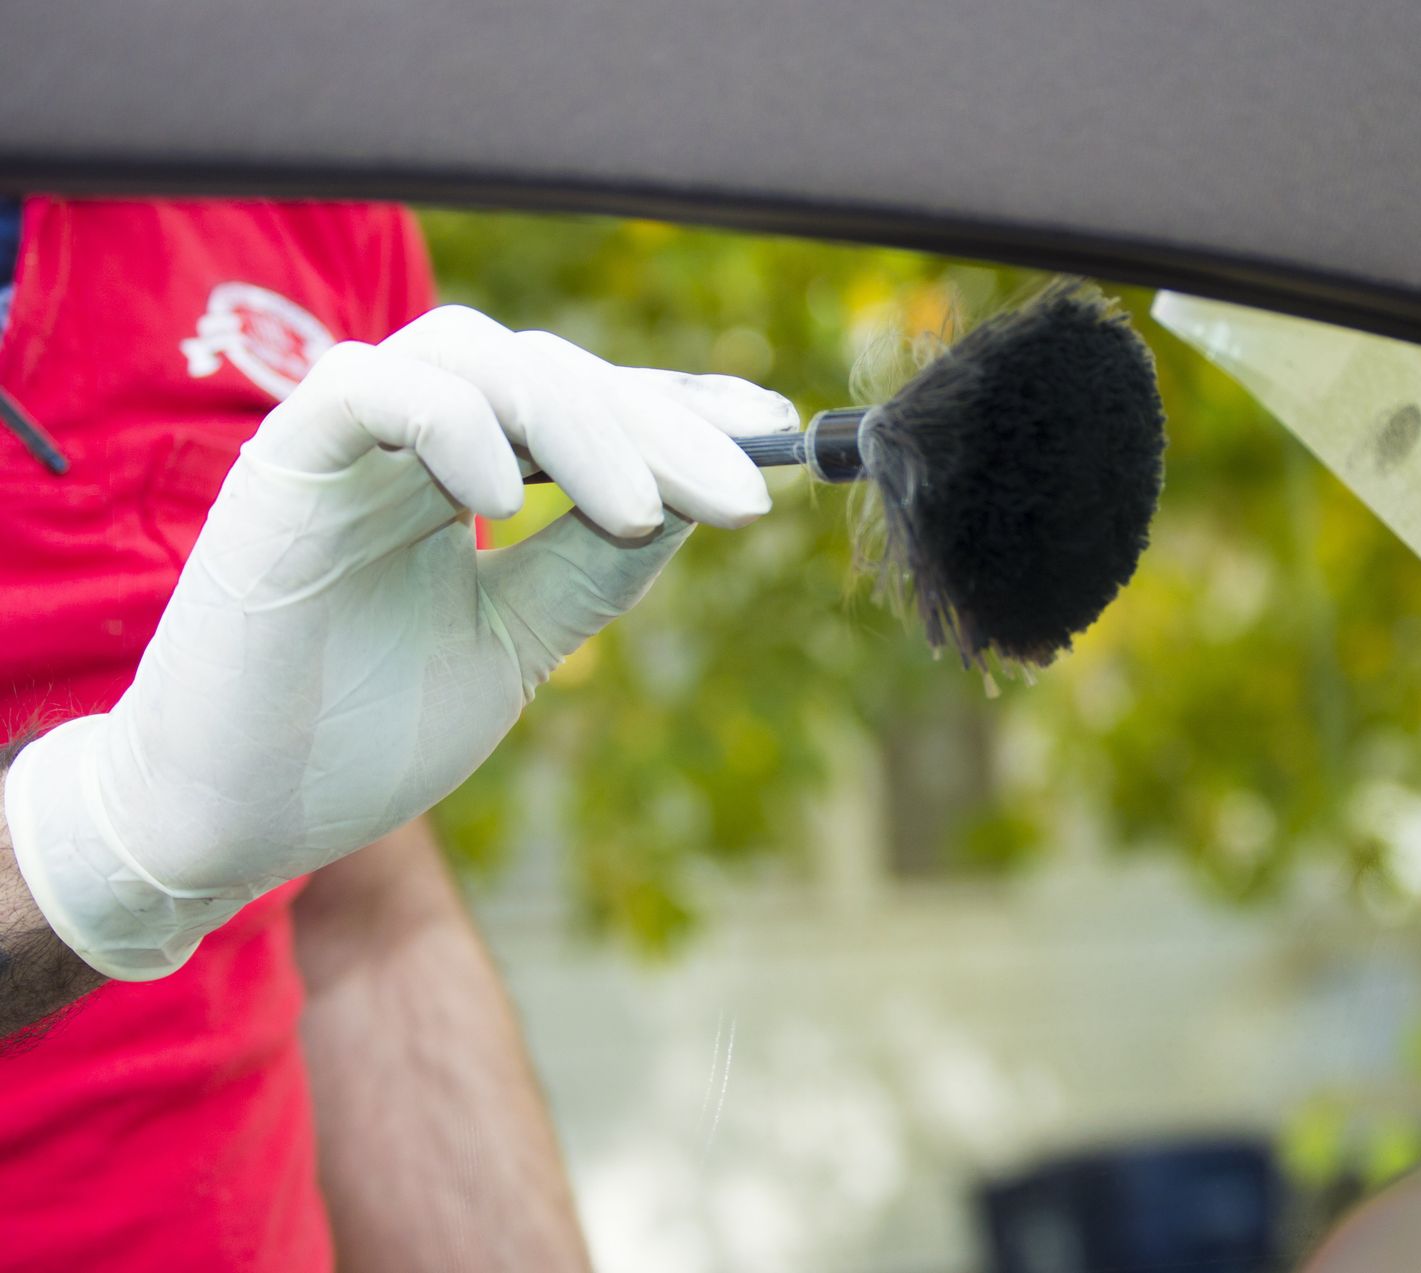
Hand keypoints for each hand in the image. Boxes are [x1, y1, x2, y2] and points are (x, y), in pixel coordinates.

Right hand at [3, 306, 795, 979]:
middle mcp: (411, 438)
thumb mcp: (514, 644)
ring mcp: (346, 442)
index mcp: (466, 472)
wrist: (234, 823)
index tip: (773, 431)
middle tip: (739, 493)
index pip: (587, 403)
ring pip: (478, 356)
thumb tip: (693, 502)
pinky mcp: (281, 464)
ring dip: (578, 423)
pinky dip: (453, 426)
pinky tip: (506, 504)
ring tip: (638, 515)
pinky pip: (375, 391)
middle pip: (553, 370)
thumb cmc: (358, 735)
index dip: (681, 405)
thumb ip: (590, 567)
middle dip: (659, 423)